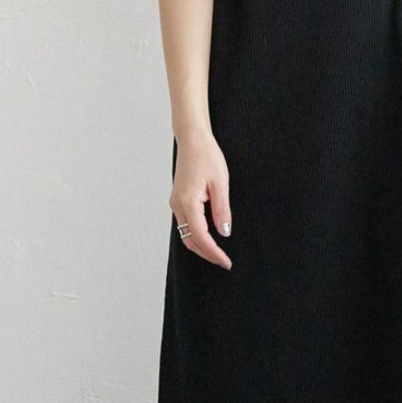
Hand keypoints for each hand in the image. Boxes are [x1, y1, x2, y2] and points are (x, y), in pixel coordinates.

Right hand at [170, 129, 232, 269]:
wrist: (192, 141)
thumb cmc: (207, 157)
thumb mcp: (221, 184)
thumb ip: (222, 210)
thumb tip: (224, 233)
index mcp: (188, 202)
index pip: (200, 236)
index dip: (213, 252)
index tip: (226, 262)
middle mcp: (177, 205)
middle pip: (190, 240)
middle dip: (207, 254)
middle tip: (224, 262)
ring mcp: (176, 203)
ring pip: (186, 234)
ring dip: (201, 246)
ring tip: (218, 253)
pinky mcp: (178, 200)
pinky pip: (186, 224)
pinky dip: (197, 235)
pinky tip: (210, 237)